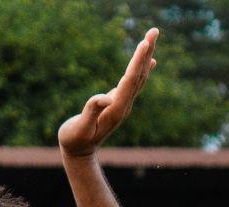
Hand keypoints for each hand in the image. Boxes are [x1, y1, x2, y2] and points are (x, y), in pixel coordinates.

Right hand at [58, 28, 157, 157]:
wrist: (79, 153)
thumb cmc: (74, 140)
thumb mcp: (79, 129)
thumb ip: (90, 112)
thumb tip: (104, 97)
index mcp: (115, 109)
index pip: (129, 81)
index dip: (137, 62)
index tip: (144, 42)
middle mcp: (124, 105)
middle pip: (139, 75)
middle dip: (146, 52)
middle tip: (154, 30)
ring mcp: (122, 104)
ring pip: (138, 77)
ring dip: (145, 57)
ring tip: (152, 38)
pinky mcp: (118, 103)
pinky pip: (134, 82)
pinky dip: (141, 68)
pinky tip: (149, 61)